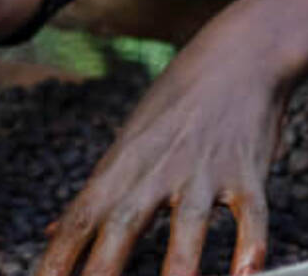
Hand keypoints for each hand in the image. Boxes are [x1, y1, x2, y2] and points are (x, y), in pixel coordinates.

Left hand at [31, 17, 289, 275]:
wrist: (244, 53)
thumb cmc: (183, 96)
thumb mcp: (131, 138)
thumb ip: (98, 191)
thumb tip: (55, 231)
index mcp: (123, 164)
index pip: (81, 217)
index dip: (58, 257)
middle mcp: (159, 169)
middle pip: (123, 224)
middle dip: (102, 269)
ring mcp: (205, 170)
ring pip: (189, 223)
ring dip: (179, 265)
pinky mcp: (248, 170)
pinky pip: (252, 213)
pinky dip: (251, 244)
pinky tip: (247, 273)